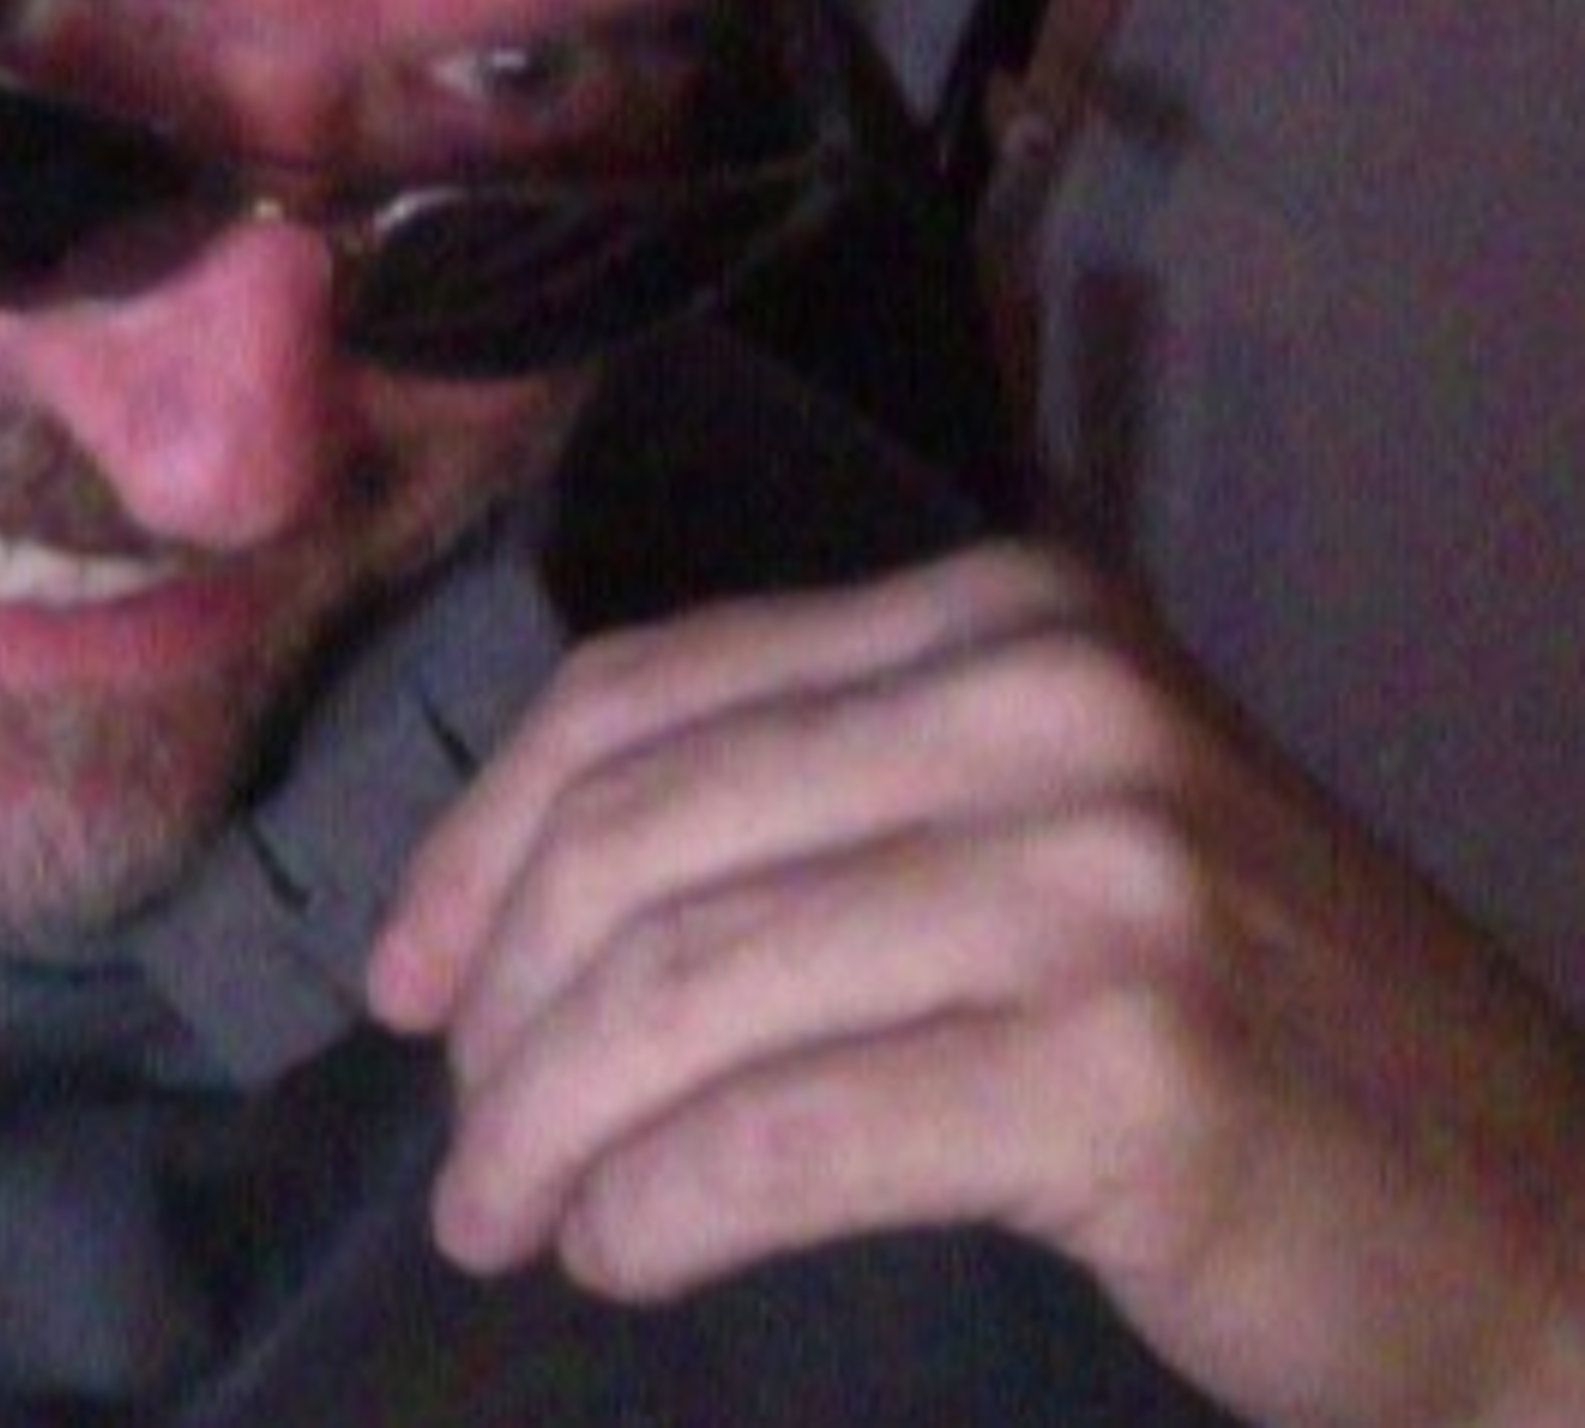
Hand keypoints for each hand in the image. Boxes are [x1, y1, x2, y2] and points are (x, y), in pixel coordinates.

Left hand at [365, 542, 1584, 1427]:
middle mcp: (1042, 704)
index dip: (480, 836)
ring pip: (689, 986)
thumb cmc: (1259, 1033)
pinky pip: (790, 1134)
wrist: (1548, 1224)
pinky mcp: (1126, 1067)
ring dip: (549, 1123)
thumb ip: (819, 809)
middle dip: (496, 1002)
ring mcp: (1096, 877)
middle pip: (639, 834)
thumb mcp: (1037, 836)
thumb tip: (513, 899)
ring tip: (507, 1219)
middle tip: (461, 1140)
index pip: (642, 692)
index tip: (400, 976)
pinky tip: (622, 1252)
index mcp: (999, 618)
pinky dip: (662, 1203)